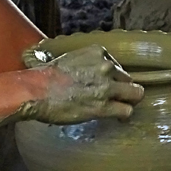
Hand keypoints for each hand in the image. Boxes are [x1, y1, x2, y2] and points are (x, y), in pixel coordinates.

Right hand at [17, 44, 144, 124]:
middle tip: (113, 98)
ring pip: (135, 93)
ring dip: (128, 101)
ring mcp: (107, 87)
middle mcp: (106, 67)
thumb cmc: (44, 76)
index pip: (115, 65)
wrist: (36, 91)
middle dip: (121, 88)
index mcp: (97, 52)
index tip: (105, 84)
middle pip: (127, 78)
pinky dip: (123, 115)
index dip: (111, 77)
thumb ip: (80, 62)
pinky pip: (127, 111)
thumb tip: (76, 70)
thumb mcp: (66, 59)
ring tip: (122, 107)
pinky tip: (118, 118)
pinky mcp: (104, 107)